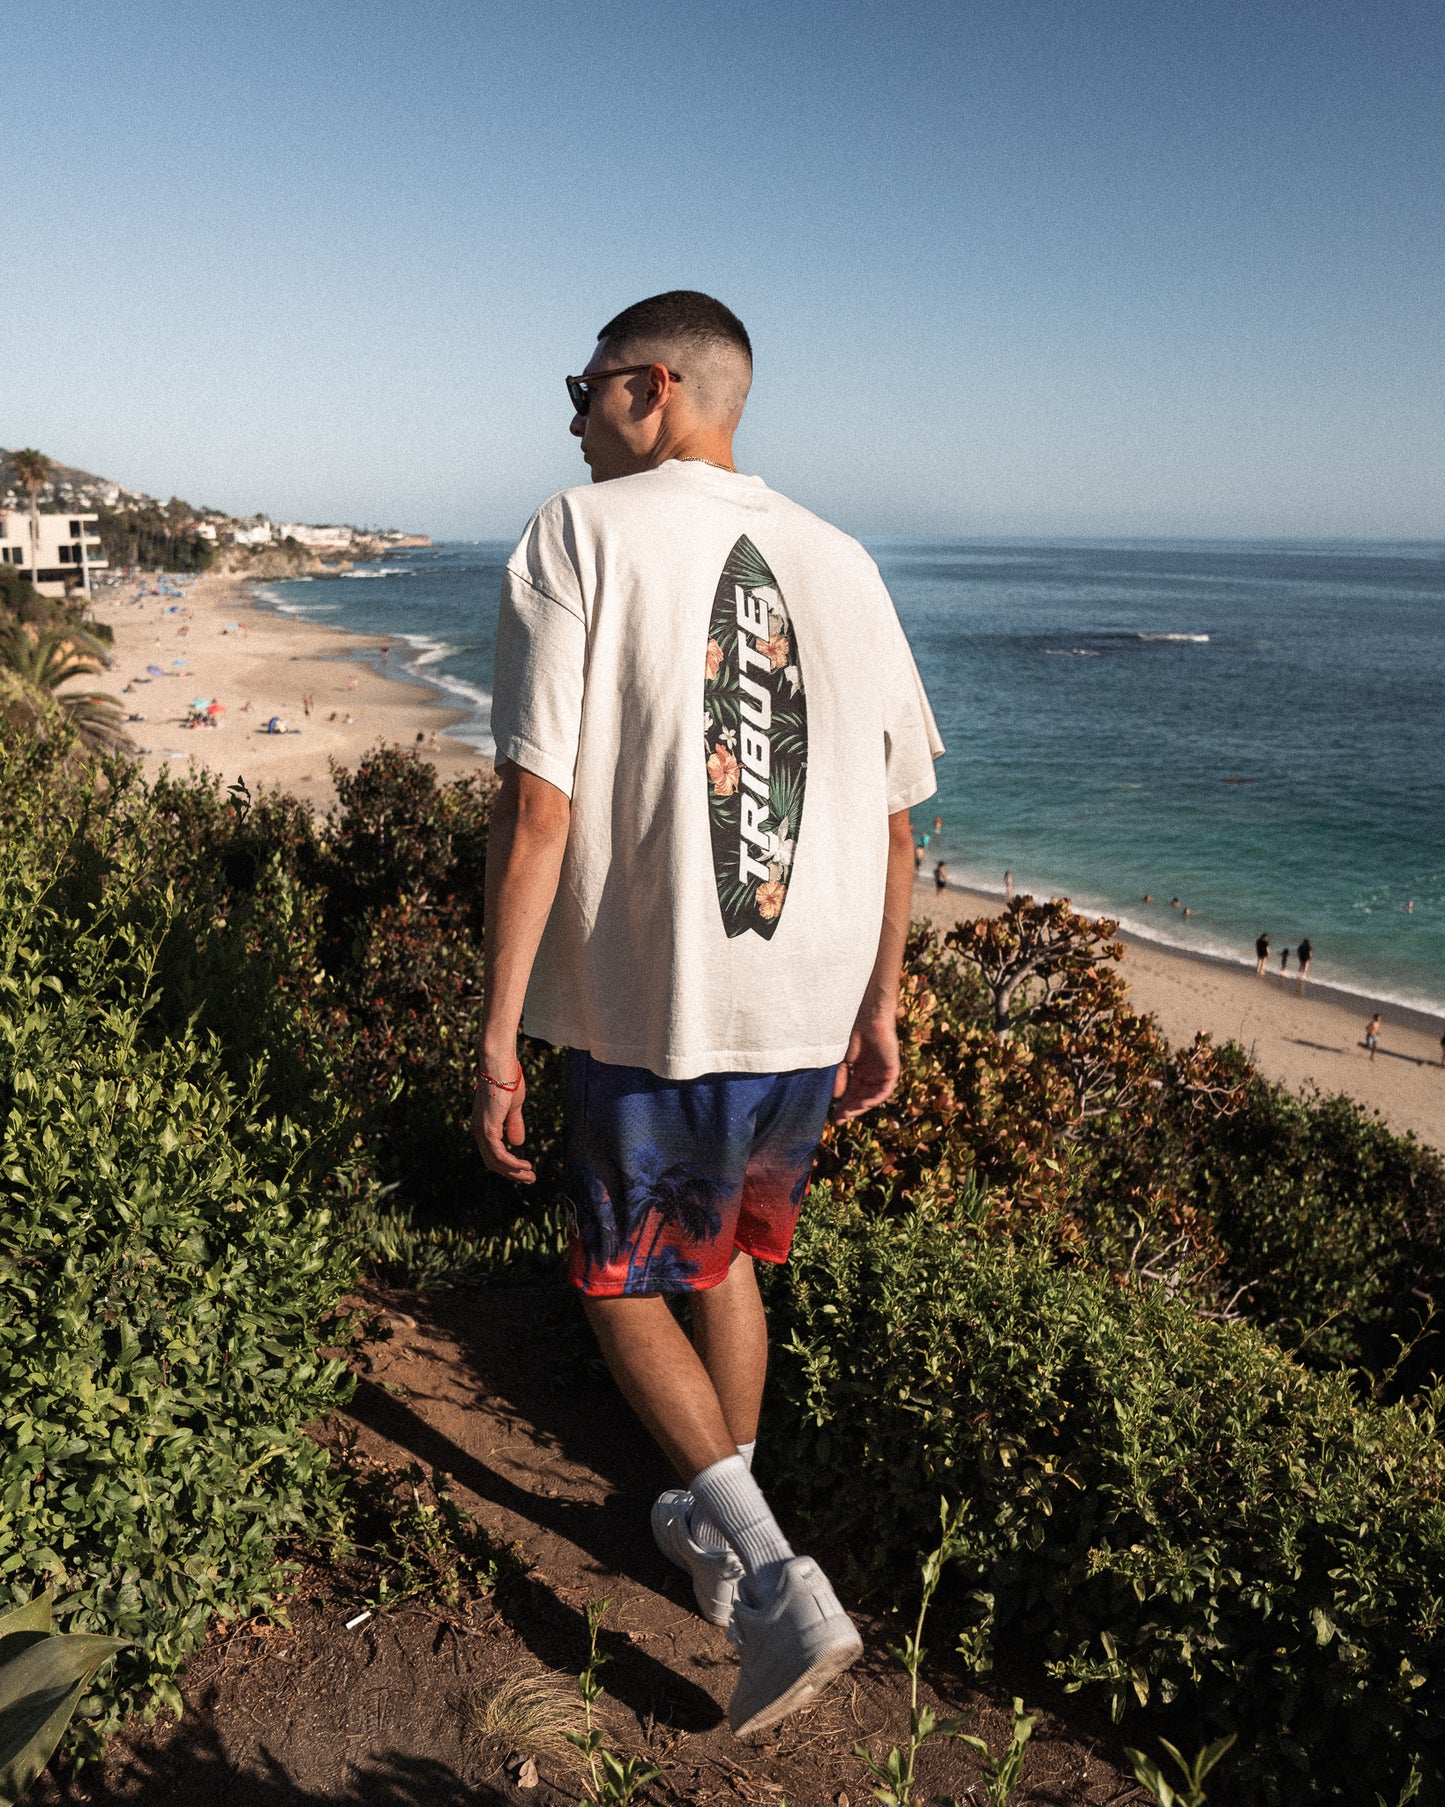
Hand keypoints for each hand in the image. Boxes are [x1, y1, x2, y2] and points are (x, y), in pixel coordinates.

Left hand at [471, 1057, 534, 1182]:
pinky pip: (499, 1154)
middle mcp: (479, 1130)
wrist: (499, 1064)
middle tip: (530, 1180)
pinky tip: (524, 1166)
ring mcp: (482, 1130)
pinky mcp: (488, 1128)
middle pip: (493, 1162)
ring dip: (514, 1172)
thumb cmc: (507, 1080)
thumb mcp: (513, 1107)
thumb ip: (513, 1124)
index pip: (493, 1153)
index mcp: (484, 1125)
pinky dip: (512, 1164)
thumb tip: (517, 1143)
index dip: (508, 1165)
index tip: (524, 1170)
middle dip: (512, 1174)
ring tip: (530, 1177)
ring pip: (495, 1162)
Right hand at [831, 1009, 900, 1120]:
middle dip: (851, 1109)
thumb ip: (841, 1079)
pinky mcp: (892, 1071)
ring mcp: (883, 1074)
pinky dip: (875, 1098)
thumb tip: (836, 1098)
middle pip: (862, 1098)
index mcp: (862, 1074)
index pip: (853, 1095)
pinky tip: (864, 1103)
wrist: (869, 1021)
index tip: (834, 1117)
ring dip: (862, 1107)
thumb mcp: (844, 1062)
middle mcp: (873, 1077)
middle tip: (840, 1118)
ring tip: (849, 1113)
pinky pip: (885, 1090)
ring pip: (873, 1097)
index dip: (844, 1106)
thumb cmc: (856, 1036)